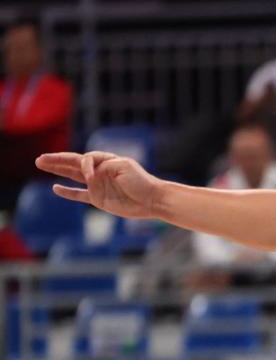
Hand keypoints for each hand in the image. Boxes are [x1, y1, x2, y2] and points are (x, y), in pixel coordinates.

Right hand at [35, 151, 162, 218]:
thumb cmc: (141, 182)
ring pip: (73, 176)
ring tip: (41, 165)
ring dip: (58, 171)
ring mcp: (98, 185)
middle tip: (40, 158)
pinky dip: (67, 192)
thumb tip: (89, 175)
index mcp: (106, 161)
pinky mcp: (98, 199)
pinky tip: (55, 188)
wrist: (152, 200)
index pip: (85, 158)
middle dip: (57, 160)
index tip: (90, 176)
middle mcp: (100, 172)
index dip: (83, 165)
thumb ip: (104, 166)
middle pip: (73, 163)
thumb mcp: (124, 167)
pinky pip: (79, 194)